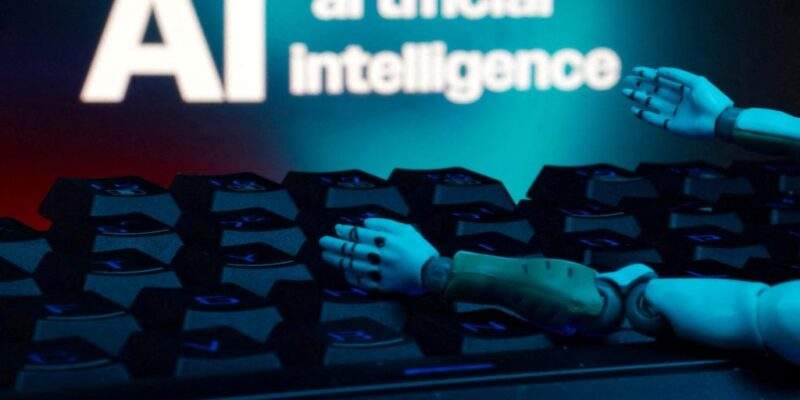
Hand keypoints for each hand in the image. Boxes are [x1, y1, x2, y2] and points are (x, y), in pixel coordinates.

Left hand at [319, 218, 438, 294]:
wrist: (432, 274)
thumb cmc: (420, 249)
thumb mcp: (406, 229)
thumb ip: (385, 224)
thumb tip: (365, 224)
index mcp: (386, 241)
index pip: (359, 234)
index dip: (345, 231)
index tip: (336, 229)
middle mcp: (380, 256)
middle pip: (352, 249)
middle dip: (334, 244)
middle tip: (322, 241)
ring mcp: (379, 272)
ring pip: (353, 265)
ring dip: (337, 260)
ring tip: (326, 255)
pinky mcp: (381, 286)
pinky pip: (361, 281)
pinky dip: (350, 276)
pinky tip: (343, 272)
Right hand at [621, 66, 732, 138]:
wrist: (719, 120)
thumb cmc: (711, 99)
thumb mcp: (695, 81)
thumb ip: (676, 75)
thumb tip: (659, 70)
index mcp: (685, 89)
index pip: (663, 80)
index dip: (650, 75)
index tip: (636, 71)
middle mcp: (678, 101)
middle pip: (656, 92)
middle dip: (641, 86)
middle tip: (627, 81)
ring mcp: (675, 113)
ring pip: (653, 104)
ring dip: (639, 98)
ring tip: (626, 92)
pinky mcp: (672, 125)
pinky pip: (655, 120)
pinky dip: (644, 115)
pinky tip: (634, 110)